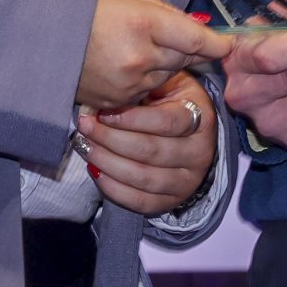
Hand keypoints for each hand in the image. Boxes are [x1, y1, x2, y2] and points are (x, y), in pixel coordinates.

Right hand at [77, 0, 231, 112]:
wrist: (35, 34)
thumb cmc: (81, 6)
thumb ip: (164, 11)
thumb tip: (195, 28)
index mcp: (143, 23)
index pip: (196, 39)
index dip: (218, 43)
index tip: (230, 44)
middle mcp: (140, 58)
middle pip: (184, 58)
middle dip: (184, 48)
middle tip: (166, 35)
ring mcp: (128, 84)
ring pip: (166, 76)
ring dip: (162, 64)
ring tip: (134, 45)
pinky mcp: (116, 102)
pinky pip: (145, 92)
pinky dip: (142, 80)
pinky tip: (122, 63)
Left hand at [78, 71, 217, 216]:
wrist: (192, 137)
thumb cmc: (173, 104)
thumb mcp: (169, 85)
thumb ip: (147, 86)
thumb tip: (111, 92)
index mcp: (201, 119)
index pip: (166, 122)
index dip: (131, 119)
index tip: (103, 113)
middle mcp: (199, 153)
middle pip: (151, 151)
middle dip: (110, 139)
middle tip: (86, 127)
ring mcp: (188, 181)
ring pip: (143, 178)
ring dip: (107, 163)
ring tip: (85, 147)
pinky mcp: (173, 201)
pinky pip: (140, 201)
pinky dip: (114, 188)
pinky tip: (96, 171)